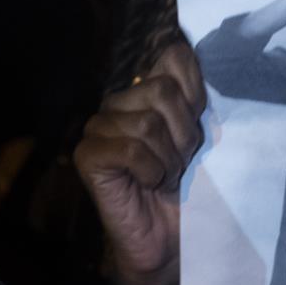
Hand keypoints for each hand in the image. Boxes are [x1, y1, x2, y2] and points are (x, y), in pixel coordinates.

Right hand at [73, 41, 206, 284]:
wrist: (170, 237)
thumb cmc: (185, 186)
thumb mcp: (198, 133)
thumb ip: (191, 94)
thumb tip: (181, 47)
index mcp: (145, 91)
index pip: (173, 57)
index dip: (195, 92)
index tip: (196, 128)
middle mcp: (117, 103)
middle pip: (162, 91)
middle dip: (183, 133)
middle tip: (179, 161)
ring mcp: (97, 129)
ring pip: (146, 122)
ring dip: (168, 157)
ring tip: (164, 175)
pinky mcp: (88, 157)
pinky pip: (130, 149)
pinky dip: (149, 170)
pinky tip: (147, 183)